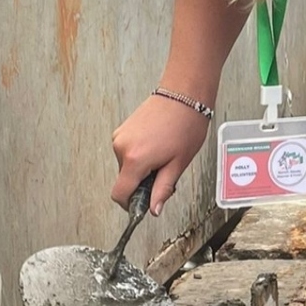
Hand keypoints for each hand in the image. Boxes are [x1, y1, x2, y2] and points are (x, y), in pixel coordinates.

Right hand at [110, 94, 211, 214]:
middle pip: (125, 180)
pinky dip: (139, 155)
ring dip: (142, 168)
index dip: (131, 205)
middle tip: (165, 172)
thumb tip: (153, 209)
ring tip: (164, 154)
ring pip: (126, 166)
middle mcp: (121, 147)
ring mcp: (120, 136)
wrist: (184, 96)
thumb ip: (162, 189)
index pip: (119, 194)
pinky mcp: (122, 129)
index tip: (143, 205)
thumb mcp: (178, 164)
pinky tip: (157, 146)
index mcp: (134, 159)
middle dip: (143, 183)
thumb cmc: (186, 126)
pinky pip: (127, 152)